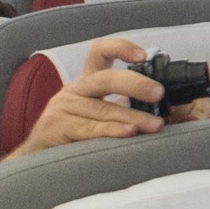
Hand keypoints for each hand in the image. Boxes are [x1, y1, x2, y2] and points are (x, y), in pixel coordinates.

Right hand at [11, 39, 174, 156]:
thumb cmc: (74, 137)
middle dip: (135, 84)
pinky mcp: (56, 127)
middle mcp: (74, 90)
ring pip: (102, 109)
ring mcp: (63, 107)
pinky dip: (111, 131)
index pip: (100, 52)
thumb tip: (173, 112)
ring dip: (133, 118)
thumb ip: (130, 110)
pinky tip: (129, 133)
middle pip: (105, 78)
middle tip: (159, 93)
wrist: (36, 160)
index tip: (144, 56)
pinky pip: (89, 129)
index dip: (121, 48)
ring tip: (155, 125)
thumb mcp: (103, 117)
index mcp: (87, 83)